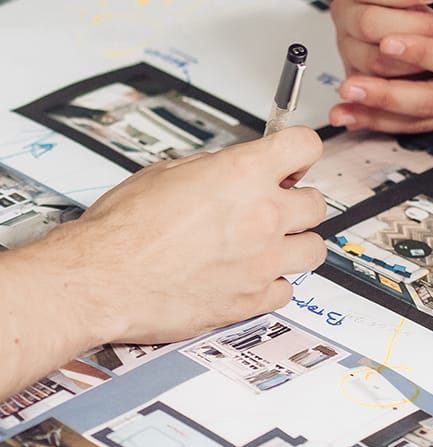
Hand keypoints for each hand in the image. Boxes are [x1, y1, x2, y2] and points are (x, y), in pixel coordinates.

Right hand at [55, 128, 326, 342]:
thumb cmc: (121, 230)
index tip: (296, 158)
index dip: (300, 151)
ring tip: (272, 244)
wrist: (102, 280)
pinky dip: (274, 284)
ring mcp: (263, 261)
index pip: (304, 147)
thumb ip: (214, 169)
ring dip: (296, 244)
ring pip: (315, 249)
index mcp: (243, 175)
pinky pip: (287, 290)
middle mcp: (263, 216)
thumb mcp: (166, 173)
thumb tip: (232, 169)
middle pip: (317, 203)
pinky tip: (253, 276)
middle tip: (277, 206)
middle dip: (298, 202)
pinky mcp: (253, 299)